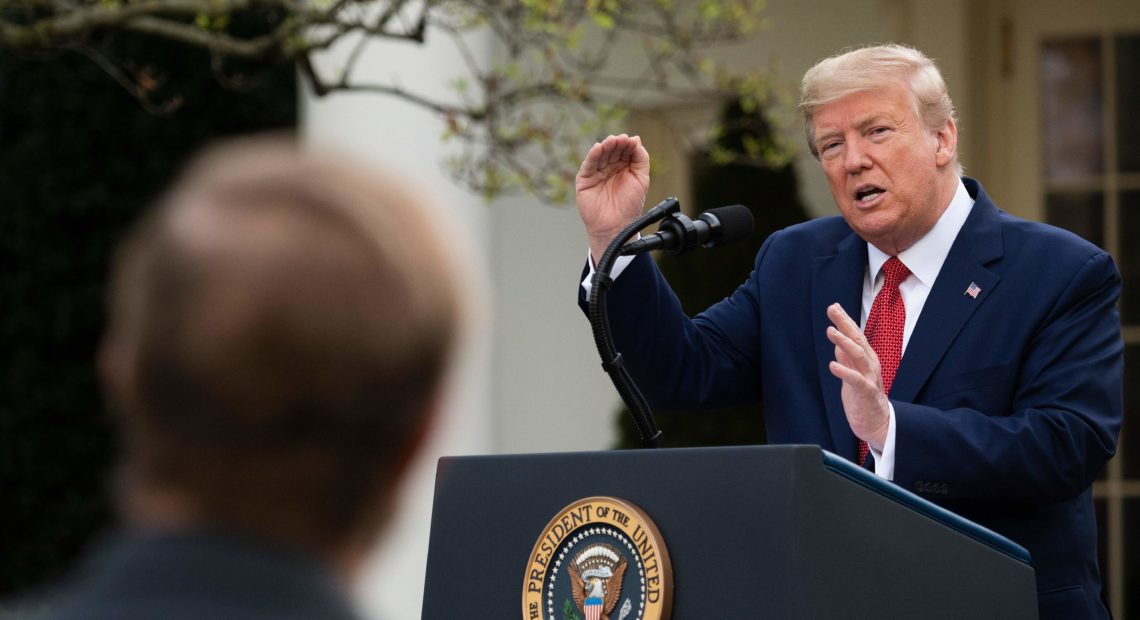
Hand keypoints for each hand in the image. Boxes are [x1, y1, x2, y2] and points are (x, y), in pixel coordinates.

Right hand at [575, 134, 649, 262]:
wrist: (616, 226)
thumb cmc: (629, 206)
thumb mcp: (641, 179)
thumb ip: (641, 159)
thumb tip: (636, 139)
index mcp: (623, 167)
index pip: (625, 150)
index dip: (628, 144)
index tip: (632, 141)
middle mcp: (610, 168)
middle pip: (613, 150)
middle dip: (617, 144)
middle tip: (622, 139)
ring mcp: (597, 173)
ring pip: (600, 155)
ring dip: (606, 146)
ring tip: (612, 141)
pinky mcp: (585, 179)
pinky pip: (588, 165)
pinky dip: (592, 155)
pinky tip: (598, 148)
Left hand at [826, 303, 890, 450]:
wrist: (877, 424)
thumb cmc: (863, 398)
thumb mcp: (852, 374)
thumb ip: (846, 358)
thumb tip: (837, 341)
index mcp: (866, 360)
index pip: (855, 336)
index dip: (845, 321)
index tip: (834, 306)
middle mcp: (870, 365)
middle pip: (858, 340)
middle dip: (845, 324)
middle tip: (833, 309)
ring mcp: (869, 378)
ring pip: (859, 356)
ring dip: (845, 342)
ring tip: (831, 331)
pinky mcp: (866, 393)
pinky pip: (856, 380)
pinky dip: (845, 371)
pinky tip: (833, 365)